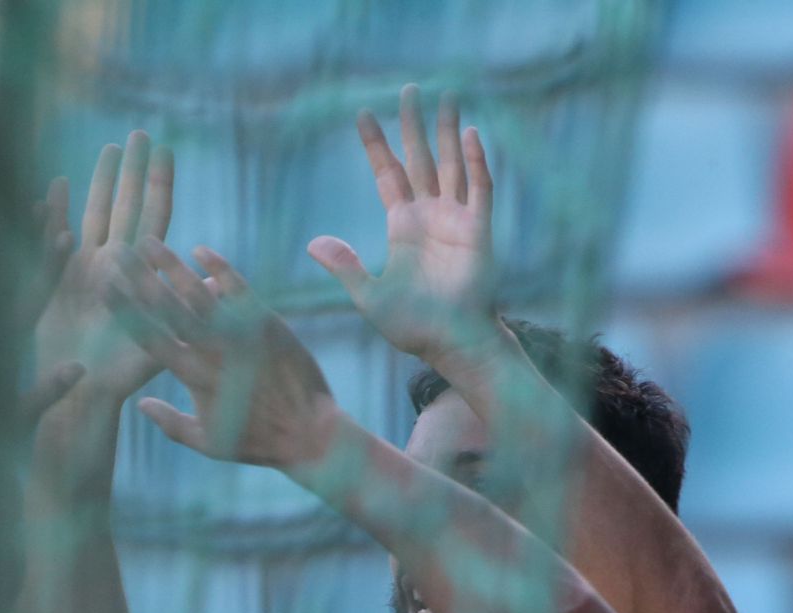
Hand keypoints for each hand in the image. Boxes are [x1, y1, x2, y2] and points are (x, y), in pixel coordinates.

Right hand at [33, 131, 175, 399]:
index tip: (164, 149)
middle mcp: (111, 266)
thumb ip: (182, 312)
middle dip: (129, 172)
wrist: (75, 398)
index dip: (157, 186)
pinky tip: (49, 190)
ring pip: (91, 217)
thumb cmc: (117, 379)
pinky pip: (49, 242)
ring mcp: (82, 271)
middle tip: (137, 134)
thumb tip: (217, 283)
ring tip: (105, 151)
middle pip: (122, 209)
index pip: (151, 220)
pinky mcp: (52, 283)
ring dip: (97, 185)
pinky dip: (49, 217)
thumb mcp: (157, 343)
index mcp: (138, 275)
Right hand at [112, 242, 341, 471]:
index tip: (104, 287)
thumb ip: (171, 423)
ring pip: (197, 292)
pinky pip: (238, 290)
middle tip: (117, 252)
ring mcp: (238, 334)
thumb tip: (141, 405)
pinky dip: (219, 268)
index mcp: (191, 376)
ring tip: (149, 242)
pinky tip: (201, 250)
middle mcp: (210, 351)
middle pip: (165, 307)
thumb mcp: (209, 443)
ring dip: (171, 266)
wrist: (309, 432)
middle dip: (139, 278)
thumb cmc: (257, 443)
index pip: (148, 337)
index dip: (124, 310)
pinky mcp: (264, 324)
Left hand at [308, 85, 498, 367]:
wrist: (451, 344)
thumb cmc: (414, 327)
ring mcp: (456, 219)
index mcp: (402, 226)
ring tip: (446, 96)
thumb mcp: (370, 297)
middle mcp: (429, 215)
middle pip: (418, 158)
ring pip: (451, 164)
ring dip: (448, 131)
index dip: (375, 145)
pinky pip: (479, 188)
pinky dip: (476, 161)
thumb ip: (345, 267)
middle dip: (413, 125)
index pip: (387, 173)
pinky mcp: (479, 230)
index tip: (362, 114)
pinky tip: (470, 134)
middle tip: (408, 89)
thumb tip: (313, 243)